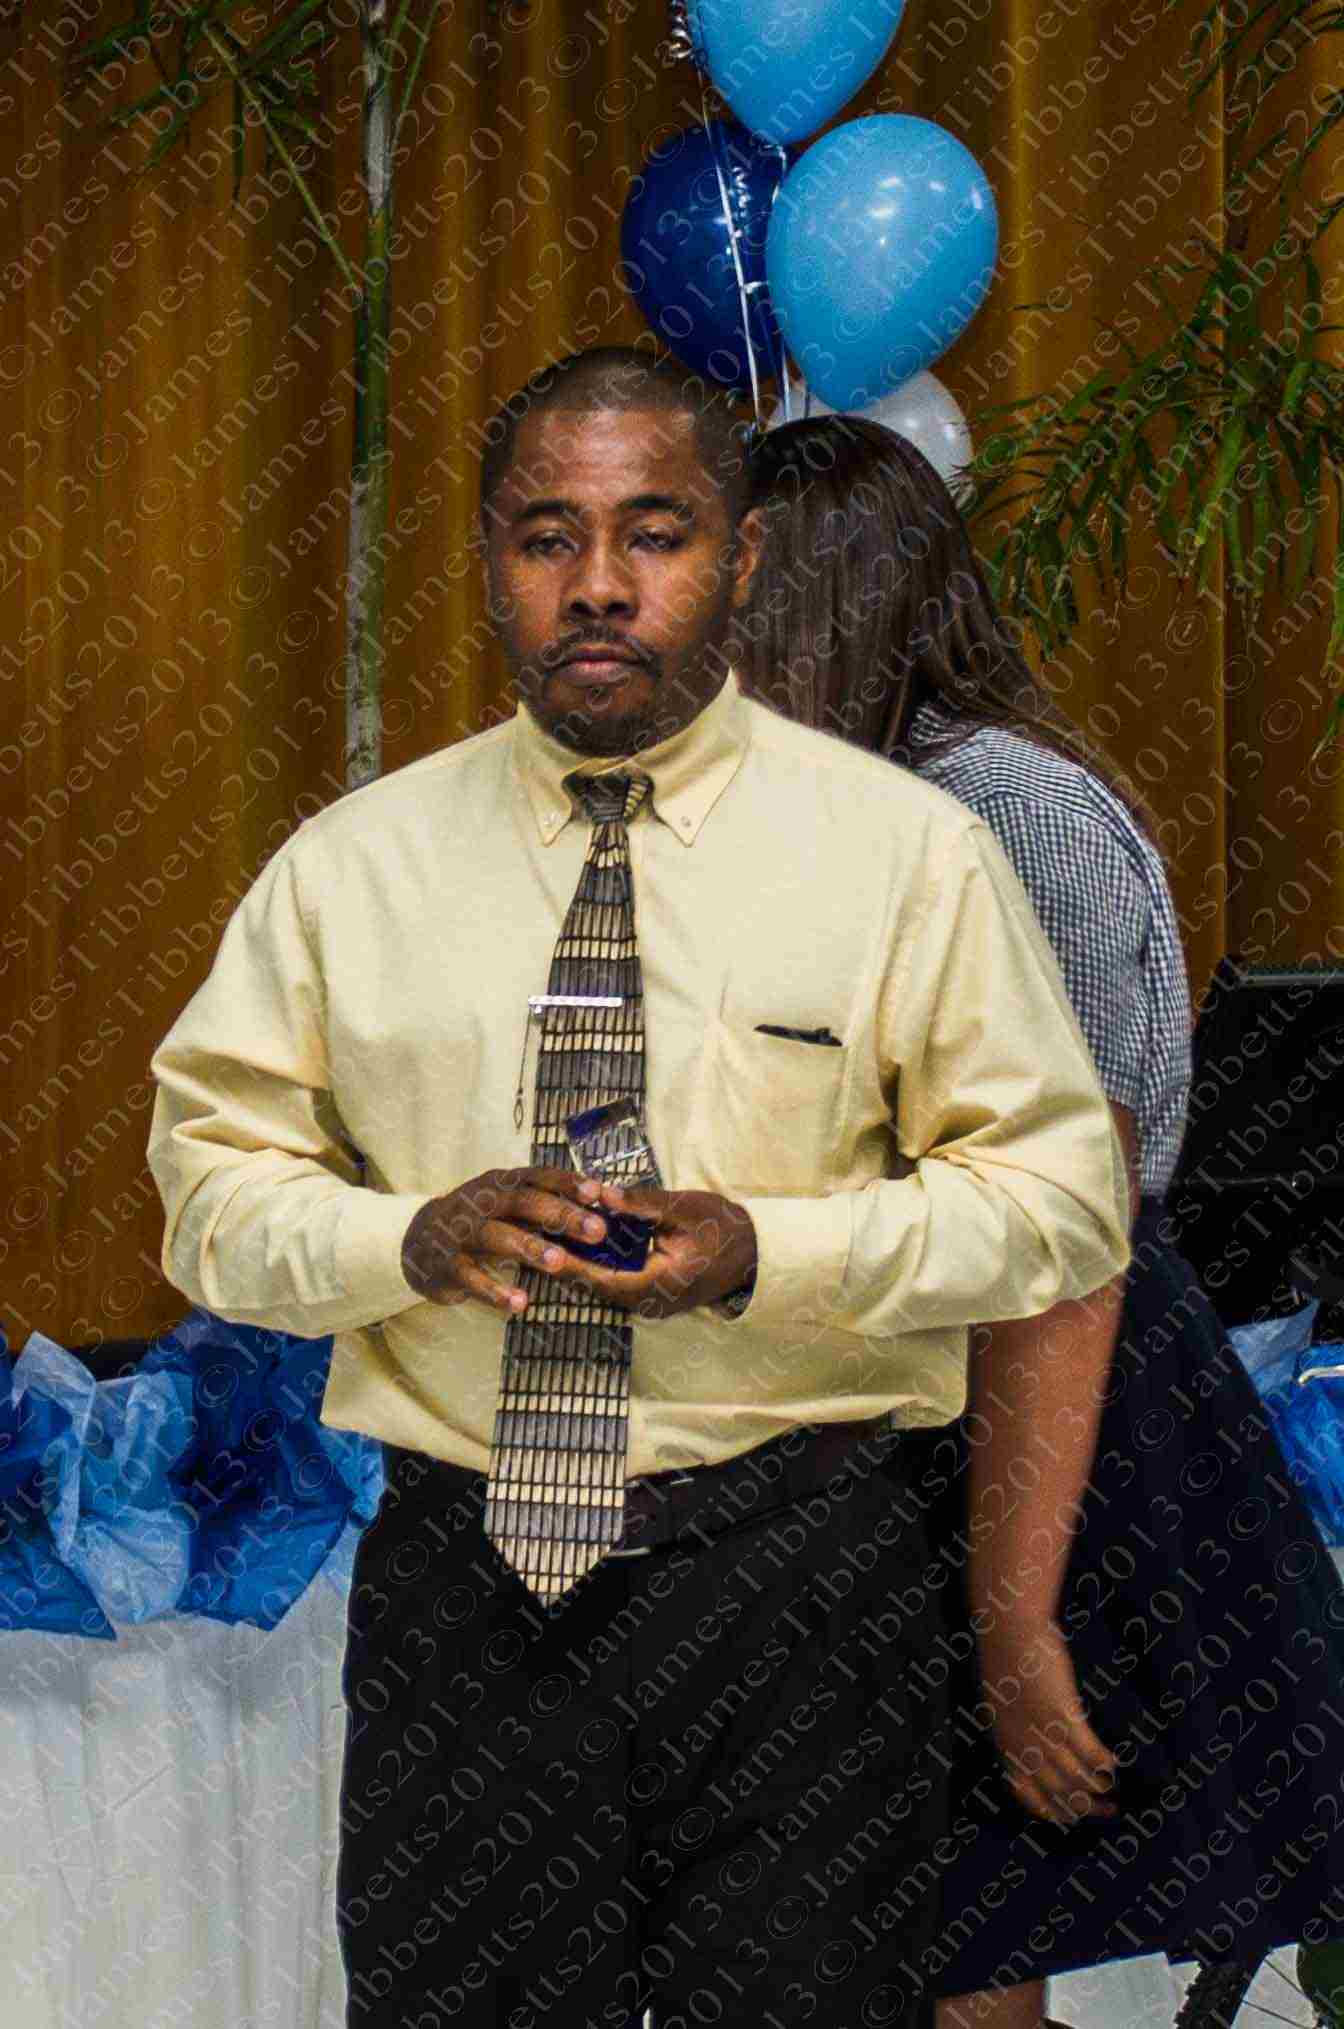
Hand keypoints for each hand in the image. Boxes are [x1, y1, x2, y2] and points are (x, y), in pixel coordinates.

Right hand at [401, 1166, 610, 1313]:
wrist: (418, 1241)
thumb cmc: (481, 1222)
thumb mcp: (510, 1206)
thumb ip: (549, 1207)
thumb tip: (603, 1213)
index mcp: (503, 1184)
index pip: (539, 1177)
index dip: (569, 1183)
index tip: (599, 1193)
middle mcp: (483, 1202)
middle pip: (525, 1203)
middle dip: (562, 1215)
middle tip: (597, 1231)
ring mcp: (463, 1232)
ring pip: (498, 1237)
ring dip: (530, 1248)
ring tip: (560, 1262)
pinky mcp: (448, 1265)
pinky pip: (472, 1278)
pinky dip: (495, 1291)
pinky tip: (520, 1303)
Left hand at [554, 1181, 757, 1319]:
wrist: (755, 1252)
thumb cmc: (723, 1227)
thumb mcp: (683, 1209)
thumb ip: (640, 1203)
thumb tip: (599, 1193)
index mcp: (657, 1285)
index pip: (601, 1279)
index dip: (568, 1264)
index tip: (540, 1246)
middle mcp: (649, 1302)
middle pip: (595, 1287)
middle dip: (565, 1263)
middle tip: (532, 1239)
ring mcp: (650, 1303)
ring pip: (603, 1286)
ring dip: (579, 1265)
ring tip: (546, 1240)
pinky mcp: (651, 1295)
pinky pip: (615, 1282)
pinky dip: (597, 1265)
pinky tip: (579, 1244)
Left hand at [976, 1618, 1116, 1828]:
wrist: (1008, 1629)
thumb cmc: (1004, 1657)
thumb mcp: (1000, 1702)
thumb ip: (1015, 1727)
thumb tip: (1034, 1745)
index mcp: (1005, 1745)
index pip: (1028, 1795)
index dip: (1054, 1812)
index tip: (1074, 1817)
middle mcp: (1024, 1746)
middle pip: (1058, 1793)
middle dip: (1085, 1808)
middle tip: (1108, 1810)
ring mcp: (1044, 1732)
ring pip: (1076, 1779)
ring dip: (1098, 1790)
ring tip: (1114, 1793)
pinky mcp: (1063, 1714)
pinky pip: (1090, 1752)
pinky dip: (1105, 1762)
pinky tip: (1116, 1763)